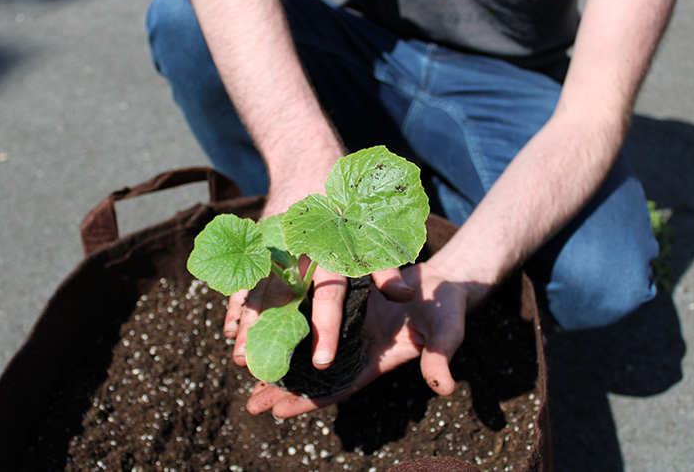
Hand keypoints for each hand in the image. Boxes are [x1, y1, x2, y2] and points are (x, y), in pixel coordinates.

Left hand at [244, 262, 485, 417]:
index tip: (279, 413)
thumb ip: (440, 355)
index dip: (309, 401)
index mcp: (374, 359)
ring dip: (279, 356)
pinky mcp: (343, 297)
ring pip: (305, 345)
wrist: (442, 280)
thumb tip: (444, 387)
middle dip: (283, 388)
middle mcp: (354, 345)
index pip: (337, 387)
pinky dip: (289, 319)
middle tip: (250, 403)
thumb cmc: (446, 307)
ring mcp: (347, 323)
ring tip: (245, 370)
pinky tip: (263, 323)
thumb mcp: (447, 330)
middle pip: (313, 373)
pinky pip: (310, 311)